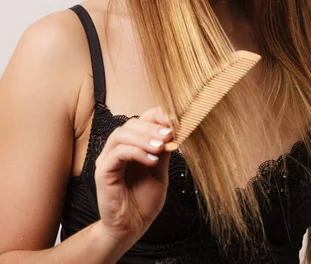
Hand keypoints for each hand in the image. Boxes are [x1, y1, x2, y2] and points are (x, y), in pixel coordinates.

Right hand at [94, 106, 173, 246]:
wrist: (132, 227)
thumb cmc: (143, 202)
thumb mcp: (160, 173)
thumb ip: (163, 153)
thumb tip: (172, 131)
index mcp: (131, 146)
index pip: (140, 120)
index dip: (155, 117)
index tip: (172, 123)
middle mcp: (117, 149)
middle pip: (130, 124)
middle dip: (151, 127)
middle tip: (168, 135)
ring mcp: (108, 159)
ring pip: (121, 134)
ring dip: (143, 137)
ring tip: (160, 147)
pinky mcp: (103, 171)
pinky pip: (118, 153)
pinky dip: (136, 152)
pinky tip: (151, 160)